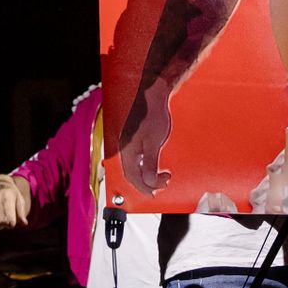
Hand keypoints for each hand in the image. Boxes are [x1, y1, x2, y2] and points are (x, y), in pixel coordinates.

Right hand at [0, 175, 30, 229]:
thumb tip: (24, 223)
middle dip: (6, 224)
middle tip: (8, 220)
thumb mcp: (19, 200)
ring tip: (2, 218)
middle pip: (1, 221)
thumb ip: (21, 212)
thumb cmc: (11, 194)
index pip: (9, 218)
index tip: (12, 222)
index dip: (12, 222)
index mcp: (7, 196)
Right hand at [119, 78, 172, 194]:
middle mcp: (125, 148)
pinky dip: (145, 165)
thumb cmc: (154, 115)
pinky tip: (154, 164)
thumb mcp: (154, 142)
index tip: (154, 194)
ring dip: (147, 174)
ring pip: (135, 166)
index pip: (132, 176)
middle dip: (147, 182)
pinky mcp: (134, 137)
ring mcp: (129, 142)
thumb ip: (150, 163)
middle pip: (132, 173)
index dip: (143, 188)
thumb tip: (148, 182)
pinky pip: (137, 158)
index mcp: (128, 150)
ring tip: (162, 175)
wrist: (153, 94)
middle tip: (162, 184)